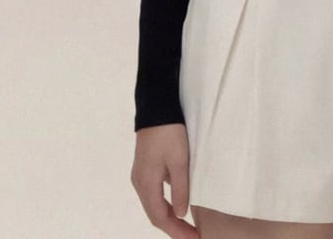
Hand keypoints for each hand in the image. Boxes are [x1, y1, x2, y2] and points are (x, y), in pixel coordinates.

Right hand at [131, 123, 198, 237]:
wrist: (156, 108)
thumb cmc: (169, 133)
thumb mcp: (179, 161)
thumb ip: (180, 188)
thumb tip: (181, 214)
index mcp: (146, 184)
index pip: (160, 218)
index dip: (176, 231)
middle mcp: (140, 183)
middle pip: (155, 214)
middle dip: (173, 228)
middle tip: (193, 236)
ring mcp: (141, 175)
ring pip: (154, 204)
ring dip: (169, 217)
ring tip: (187, 226)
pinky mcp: (145, 167)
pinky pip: (154, 193)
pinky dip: (165, 204)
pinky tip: (177, 204)